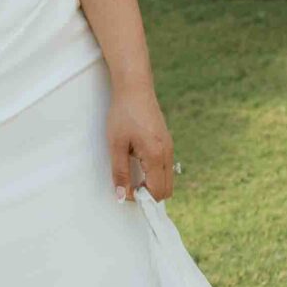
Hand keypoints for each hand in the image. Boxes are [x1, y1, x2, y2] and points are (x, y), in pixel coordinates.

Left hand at [107, 83, 172, 203]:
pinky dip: (155, 174)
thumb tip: (122, 196)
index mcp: (156, 155)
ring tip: (132, 176)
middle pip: (167, 189)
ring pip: (168, 179)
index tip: (125, 193)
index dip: (142, 198)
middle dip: (150, 194)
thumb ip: (120, 172)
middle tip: (129, 187)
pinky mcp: (167, 142)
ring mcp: (169, 147)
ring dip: (152, 184)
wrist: (134, 88)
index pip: (157, 191)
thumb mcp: (116, 145)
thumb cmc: (123, 114)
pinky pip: (166, 167)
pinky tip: (138, 165)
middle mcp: (168, 153)